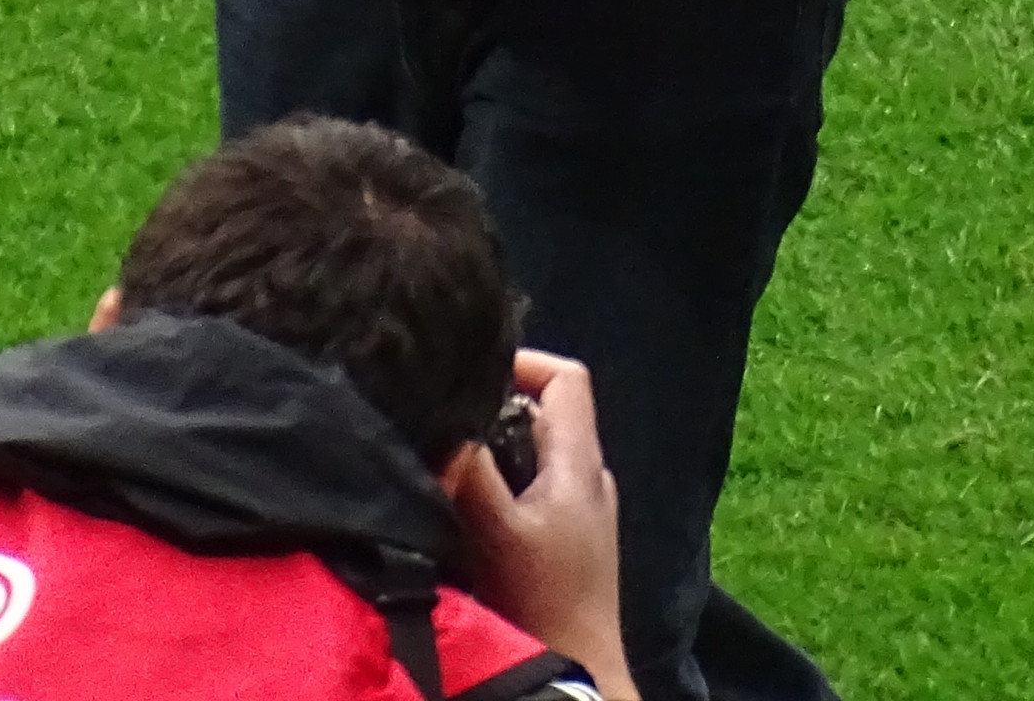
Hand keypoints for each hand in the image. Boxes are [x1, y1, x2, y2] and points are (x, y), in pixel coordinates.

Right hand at [444, 350, 633, 700]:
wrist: (575, 669)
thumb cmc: (542, 603)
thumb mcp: (498, 532)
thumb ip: (473, 473)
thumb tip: (446, 421)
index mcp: (581, 464)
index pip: (567, 379)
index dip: (523, 363)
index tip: (472, 377)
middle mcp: (587, 477)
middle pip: (546, 412)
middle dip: (496, 408)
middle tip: (448, 421)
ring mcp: (580, 510)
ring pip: (535, 451)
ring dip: (495, 449)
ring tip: (451, 459)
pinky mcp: (566, 539)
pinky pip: (533, 485)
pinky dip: (501, 481)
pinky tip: (467, 503)